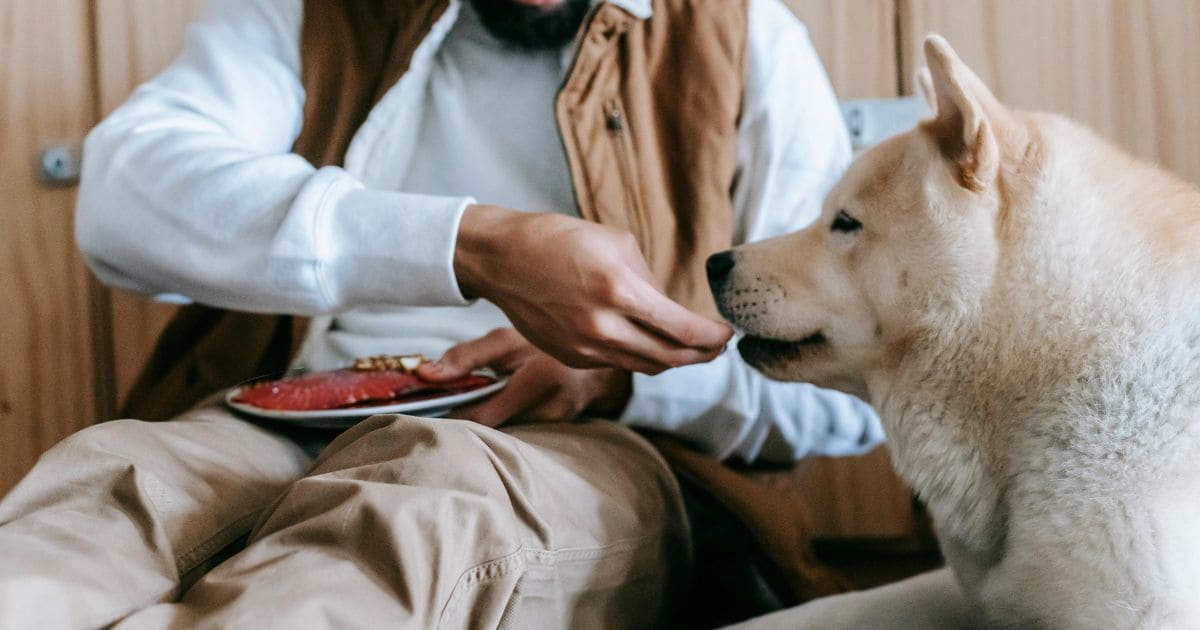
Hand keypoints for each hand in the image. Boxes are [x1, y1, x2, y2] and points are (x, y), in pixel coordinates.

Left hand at [418, 328, 630, 426]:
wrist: (599, 356)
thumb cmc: (546, 344)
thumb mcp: (507, 340)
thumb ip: (466, 357)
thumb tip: (425, 375)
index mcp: (537, 382)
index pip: (483, 418)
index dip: (452, 420)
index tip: (425, 415)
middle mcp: (552, 410)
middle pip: (493, 431)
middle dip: (467, 421)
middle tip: (442, 408)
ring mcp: (559, 425)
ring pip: (506, 433)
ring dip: (487, 421)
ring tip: (476, 402)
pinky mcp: (560, 432)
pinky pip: (520, 432)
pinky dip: (504, 422)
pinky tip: (501, 406)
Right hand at [454, 204, 731, 373]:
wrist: (503, 259)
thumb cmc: (560, 240)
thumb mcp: (616, 243)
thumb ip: (650, 281)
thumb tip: (671, 308)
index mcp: (619, 290)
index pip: (683, 330)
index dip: (713, 337)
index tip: (728, 332)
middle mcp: (603, 327)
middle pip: (670, 358)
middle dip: (702, 355)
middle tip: (718, 346)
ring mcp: (585, 348)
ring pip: (645, 366)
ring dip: (674, 360)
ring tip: (691, 348)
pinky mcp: (571, 357)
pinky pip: (617, 362)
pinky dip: (640, 355)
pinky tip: (650, 342)